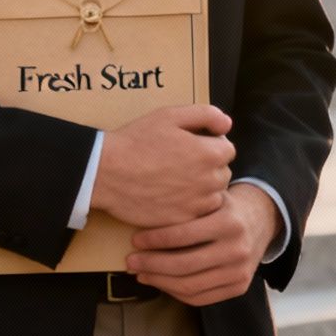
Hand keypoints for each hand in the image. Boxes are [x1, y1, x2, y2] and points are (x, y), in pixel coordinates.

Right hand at [90, 105, 234, 227]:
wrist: (107, 172)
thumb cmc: (137, 141)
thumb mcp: (170, 115)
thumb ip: (206, 114)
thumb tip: (227, 125)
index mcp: (209, 153)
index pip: (228, 149)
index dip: (211, 143)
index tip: (192, 144)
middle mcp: (209, 181)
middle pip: (223, 172)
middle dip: (209, 166)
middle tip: (181, 161)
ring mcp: (196, 204)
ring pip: (213, 195)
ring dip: (202, 187)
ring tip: (176, 179)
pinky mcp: (182, 221)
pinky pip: (197, 214)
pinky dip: (190, 205)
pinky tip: (170, 194)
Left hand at [124, 183, 279, 306]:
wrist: (261, 221)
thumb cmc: (224, 206)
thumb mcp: (211, 197)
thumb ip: (186, 206)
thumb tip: (140, 215)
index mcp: (228, 222)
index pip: (184, 235)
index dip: (155, 240)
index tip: (135, 240)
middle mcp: (237, 249)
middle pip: (185, 265)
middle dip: (152, 265)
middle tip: (131, 261)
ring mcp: (240, 272)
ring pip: (190, 286)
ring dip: (159, 282)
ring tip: (141, 273)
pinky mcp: (239, 288)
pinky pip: (201, 298)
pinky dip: (175, 293)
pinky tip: (160, 282)